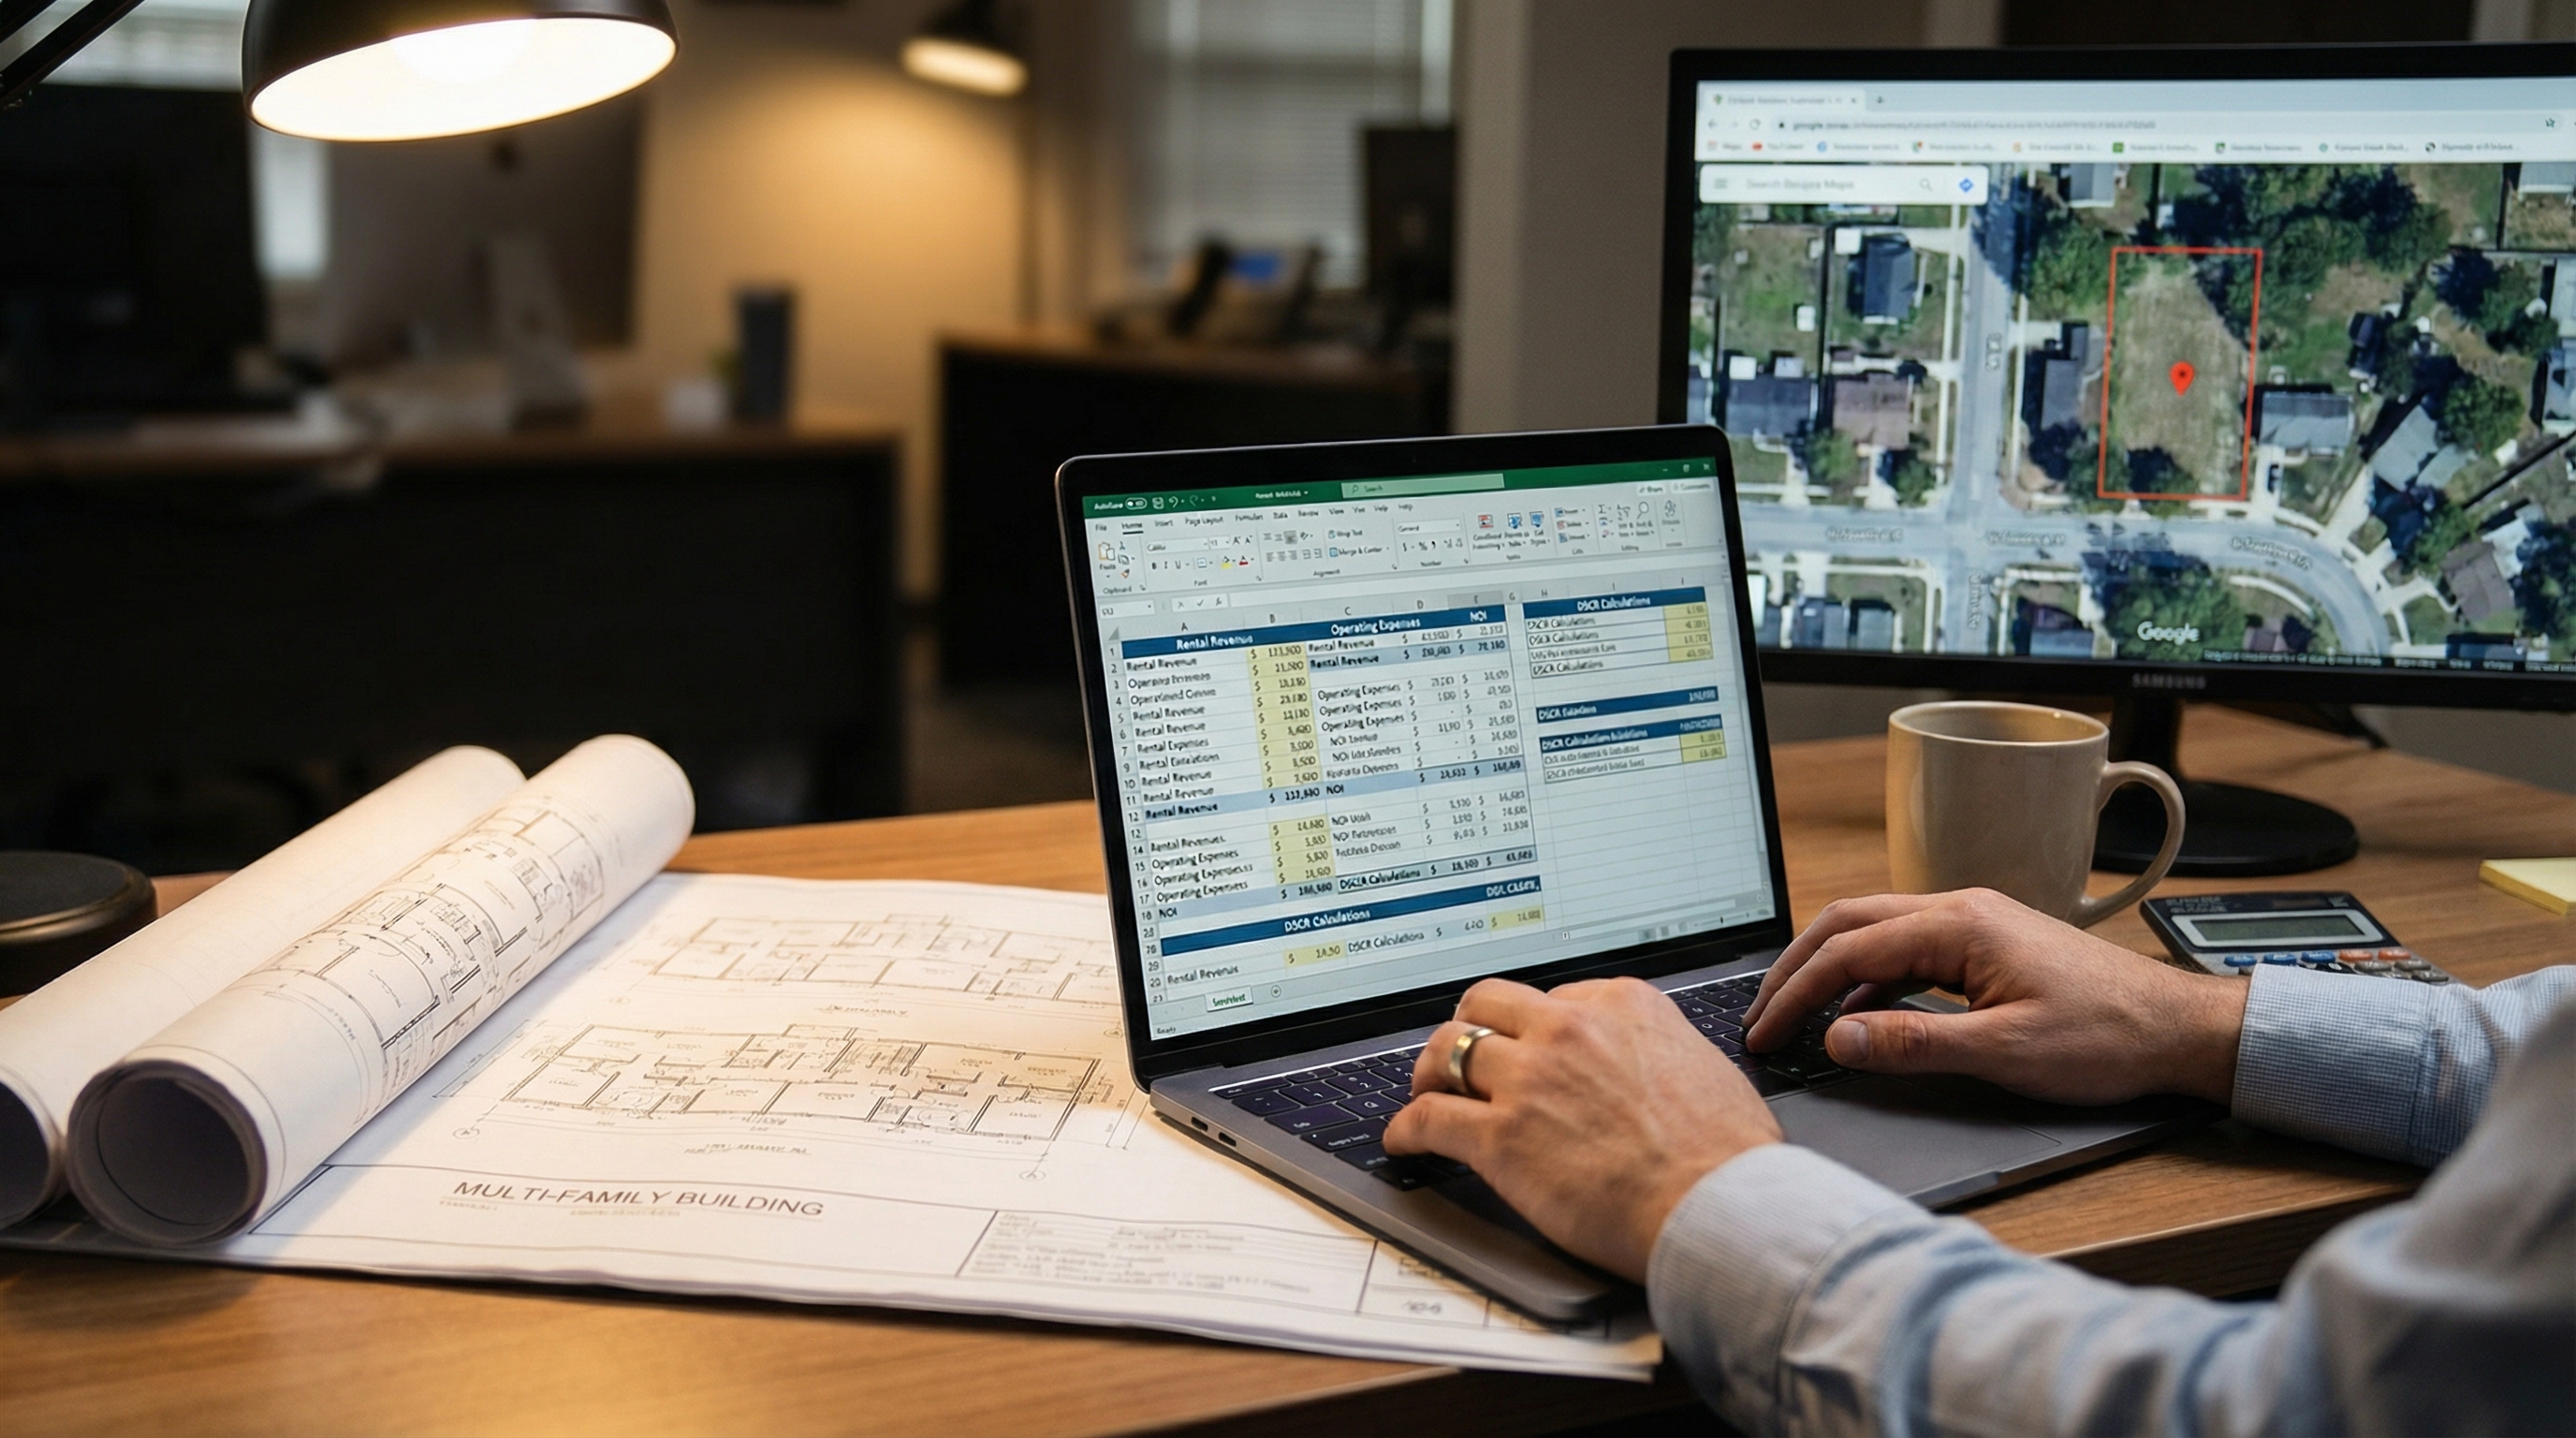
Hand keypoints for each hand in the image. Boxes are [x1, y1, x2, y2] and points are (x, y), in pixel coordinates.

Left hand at [1383, 976, 1780, 1282]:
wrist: (1721, 1206)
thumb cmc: (1728, 1155)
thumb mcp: (1702, 1065)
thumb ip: (1657, 1051)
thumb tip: (1647, 1066)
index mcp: (1621, 1005)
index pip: (1552, 997)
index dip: (1531, 1026)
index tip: (1524, 1044)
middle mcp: (1568, 1029)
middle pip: (1488, 1004)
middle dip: (1472, 1028)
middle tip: (1465, 1056)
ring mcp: (1530, 1079)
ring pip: (1449, 1049)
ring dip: (1432, 1070)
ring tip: (1427, 1090)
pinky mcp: (1501, 1136)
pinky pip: (1429, 1117)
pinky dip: (1407, 1127)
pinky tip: (1404, 1139)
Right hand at [1743, 889, 2247, 1104]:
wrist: (2177, 1029)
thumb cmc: (2107, 1037)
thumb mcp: (2004, 1052)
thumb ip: (1914, 1044)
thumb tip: (1838, 1036)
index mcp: (1959, 925)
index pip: (1848, 950)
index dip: (1796, 993)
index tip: (1765, 1031)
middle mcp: (1961, 909)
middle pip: (1848, 922)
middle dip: (1795, 967)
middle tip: (1762, 1014)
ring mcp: (1974, 923)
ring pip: (1875, 930)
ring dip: (1828, 968)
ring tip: (1796, 1012)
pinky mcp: (1986, 944)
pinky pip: (1906, 949)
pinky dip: (1868, 977)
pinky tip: (1862, 1016)